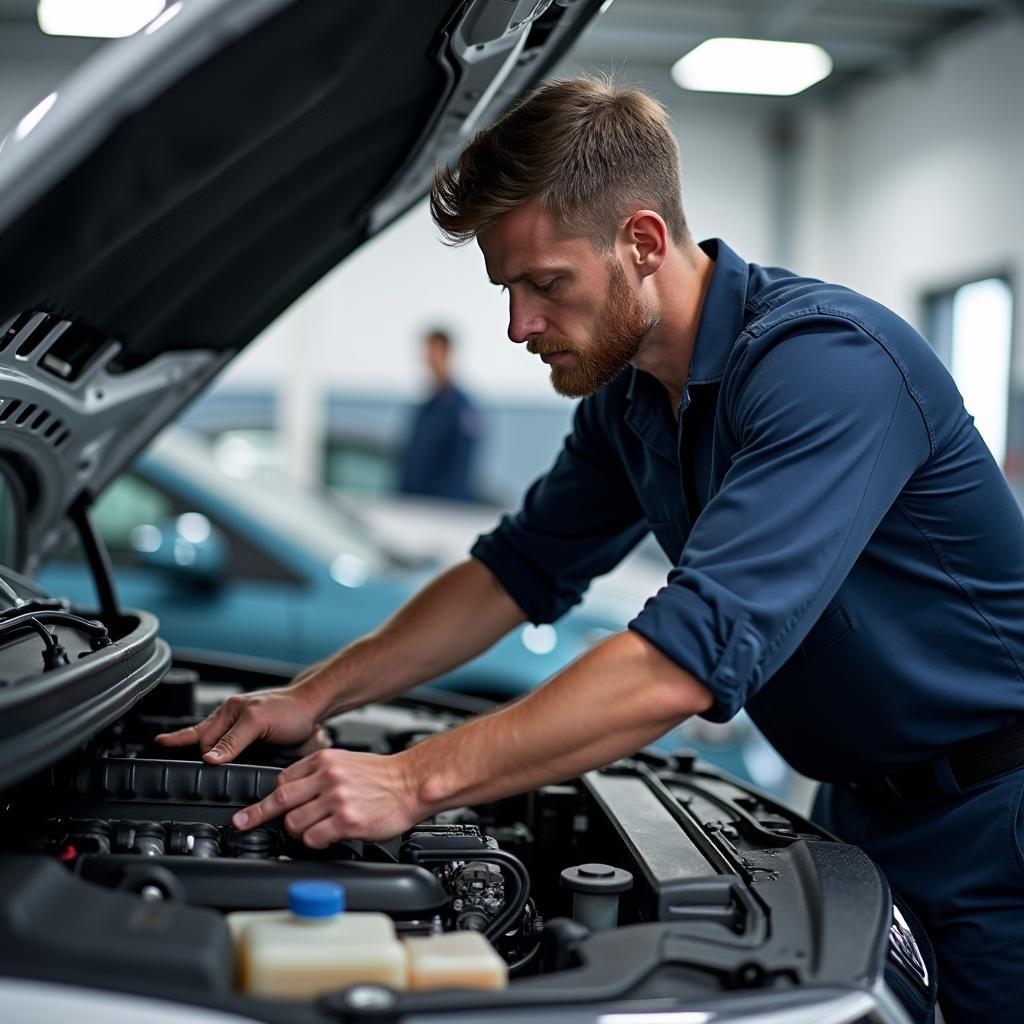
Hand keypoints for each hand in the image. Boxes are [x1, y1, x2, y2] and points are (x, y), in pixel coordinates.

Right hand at [155, 685, 322, 764]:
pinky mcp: (250, 734)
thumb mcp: (259, 723)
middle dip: (189, 749)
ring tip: (165, 745)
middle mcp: (231, 716)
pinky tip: (199, 750)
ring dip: (194, 744)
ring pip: (210, 739)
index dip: (198, 756)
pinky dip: (210, 745)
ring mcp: (240, 725)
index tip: (174, 760)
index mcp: (229, 710)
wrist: (312, 707)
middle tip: (171, 760)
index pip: (203, 740)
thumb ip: (234, 741)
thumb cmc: (291, 710)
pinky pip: (225, 742)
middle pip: (203, 741)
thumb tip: (208, 758)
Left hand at [231, 748, 421, 845]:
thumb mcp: (346, 762)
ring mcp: (337, 800)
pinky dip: (314, 842)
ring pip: (294, 823)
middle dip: (257, 814)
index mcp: (325, 761)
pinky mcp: (347, 822)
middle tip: (243, 822)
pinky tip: (326, 837)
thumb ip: (318, 773)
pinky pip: (313, 838)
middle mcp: (328, 778)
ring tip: (313, 830)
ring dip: (297, 831)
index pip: (284, 779)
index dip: (273, 795)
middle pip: (280, 799)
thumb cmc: (382, 775)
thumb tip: (292, 790)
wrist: (411, 783)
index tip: (260, 805)